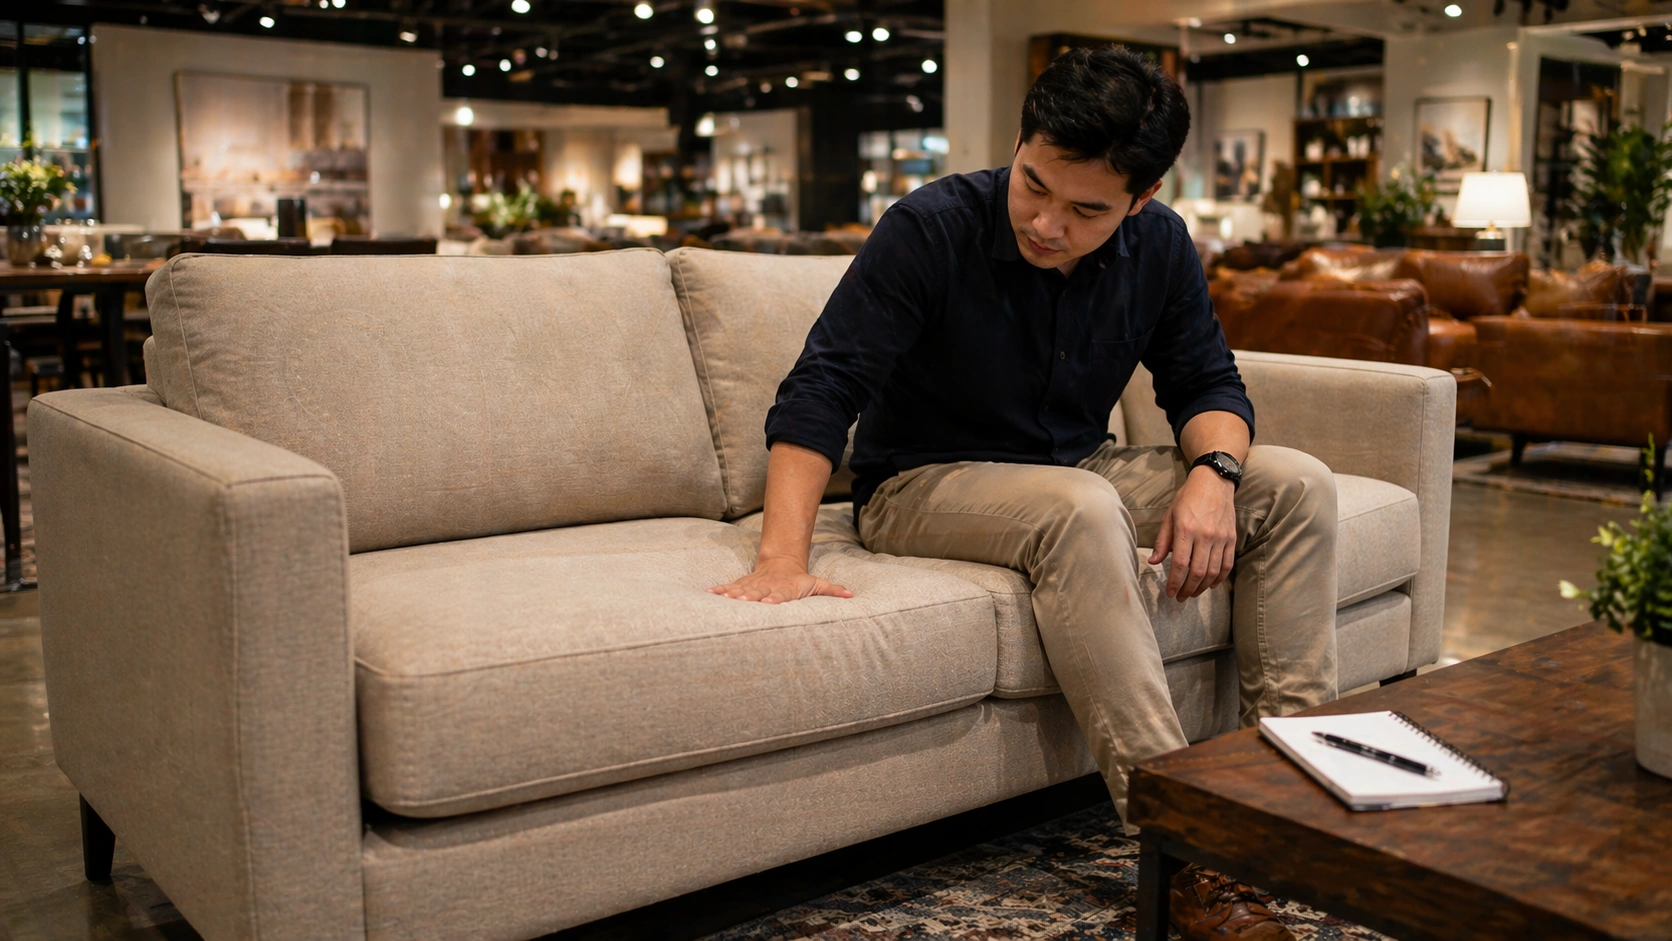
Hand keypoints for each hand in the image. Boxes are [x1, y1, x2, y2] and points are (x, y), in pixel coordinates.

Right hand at [708, 556, 852, 603]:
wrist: (781, 563)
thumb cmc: (800, 580)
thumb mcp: (817, 583)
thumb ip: (832, 590)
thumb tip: (851, 595)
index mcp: (784, 588)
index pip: (779, 594)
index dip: (774, 598)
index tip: (768, 603)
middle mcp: (767, 586)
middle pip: (759, 591)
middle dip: (751, 596)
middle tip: (743, 600)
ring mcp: (754, 585)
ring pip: (741, 589)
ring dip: (731, 594)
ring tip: (720, 598)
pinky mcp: (743, 585)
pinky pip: (730, 588)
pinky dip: (719, 590)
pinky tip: (708, 594)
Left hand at [1148, 466, 1237, 601]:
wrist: (1214, 482)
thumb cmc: (1187, 498)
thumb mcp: (1169, 515)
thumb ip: (1162, 541)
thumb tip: (1153, 562)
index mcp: (1186, 529)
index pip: (1180, 564)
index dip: (1174, 582)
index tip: (1169, 593)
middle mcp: (1205, 535)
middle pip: (1197, 572)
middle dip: (1187, 589)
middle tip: (1180, 597)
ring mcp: (1221, 538)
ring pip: (1213, 571)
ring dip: (1202, 587)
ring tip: (1193, 593)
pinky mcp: (1232, 538)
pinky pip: (1227, 564)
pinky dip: (1219, 578)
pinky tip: (1211, 584)